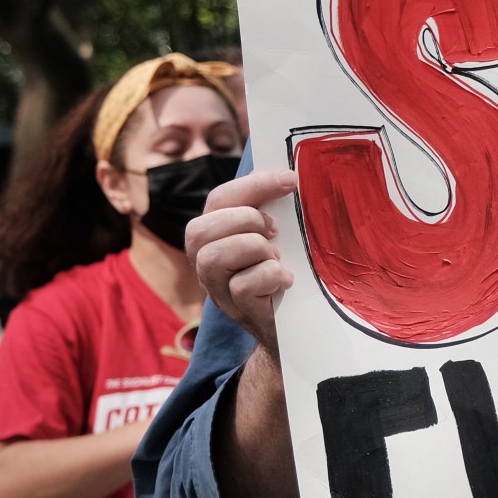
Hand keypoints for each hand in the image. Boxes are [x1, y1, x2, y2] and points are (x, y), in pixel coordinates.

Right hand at [188, 166, 299, 348]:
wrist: (296, 324)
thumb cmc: (283, 269)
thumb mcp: (276, 234)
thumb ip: (270, 207)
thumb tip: (287, 173)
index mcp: (214, 234)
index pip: (218, 199)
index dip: (253, 185)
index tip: (291, 180)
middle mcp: (205, 261)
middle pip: (201, 228)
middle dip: (245, 220)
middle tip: (274, 232)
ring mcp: (216, 288)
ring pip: (213, 257)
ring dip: (254, 249)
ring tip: (276, 259)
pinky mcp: (235, 310)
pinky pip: (241, 286)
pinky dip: (269, 277)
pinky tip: (284, 281)